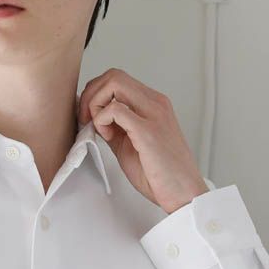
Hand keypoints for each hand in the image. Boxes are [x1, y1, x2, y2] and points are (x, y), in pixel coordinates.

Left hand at [77, 69, 208, 213]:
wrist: (183, 193)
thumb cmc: (159, 174)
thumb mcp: (128, 144)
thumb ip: (113, 128)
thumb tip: (91, 119)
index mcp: (152, 104)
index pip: (117, 79)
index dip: (95, 94)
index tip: (88, 118)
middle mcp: (155, 103)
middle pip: (113, 75)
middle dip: (90, 95)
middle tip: (85, 120)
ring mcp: (153, 114)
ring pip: (114, 83)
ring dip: (95, 104)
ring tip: (98, 128)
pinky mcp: (148, 130)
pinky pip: (115, 109)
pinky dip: (102, 120)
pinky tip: (107, 136)